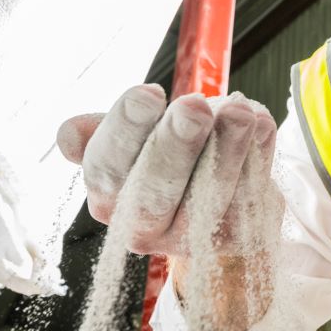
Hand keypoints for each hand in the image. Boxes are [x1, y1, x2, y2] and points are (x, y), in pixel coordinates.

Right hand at [56, 84, 276, 256]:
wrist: (218, 198)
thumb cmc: (167, 155)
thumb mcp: (132, 140)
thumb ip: (103, 132)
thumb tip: (69, 136)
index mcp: (107, 196)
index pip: (107, 164)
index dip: (126, 128)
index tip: (149, 91)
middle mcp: (142, 228)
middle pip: (155, 190)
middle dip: (176, 144)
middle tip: (195, 105)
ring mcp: (190, 239)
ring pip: (208, 194)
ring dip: (227, 148)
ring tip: (240, 110)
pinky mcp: (233, 239)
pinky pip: (247, 197)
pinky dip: (257, 156)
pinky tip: (261, 123)